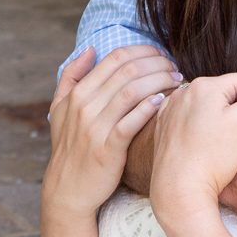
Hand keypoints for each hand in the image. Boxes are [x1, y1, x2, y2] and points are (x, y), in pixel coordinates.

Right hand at [44, 45, 180, 220]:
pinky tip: (165, 100)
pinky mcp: (108, 149)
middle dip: (157, 63)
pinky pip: (132, 121)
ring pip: (133, 91)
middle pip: (128, 71)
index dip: (143, 51)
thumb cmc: (70, 145)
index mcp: (77, 93)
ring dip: (160, 80)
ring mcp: (95, 128)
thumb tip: (90, 49)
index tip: (161, 54)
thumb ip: (72, 76)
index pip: (116, 58)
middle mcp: (84, 107)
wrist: (68, 188)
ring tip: (177, 80)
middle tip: (175, 66)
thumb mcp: (60, 109)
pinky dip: (150, 107)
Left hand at [151, 73, 236, 224]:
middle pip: (226, 92)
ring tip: (217, 142)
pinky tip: (201, 143)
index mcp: (204, 85)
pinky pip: (191, 117)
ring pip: (209, 105)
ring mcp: (170, 108)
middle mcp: (183, 92)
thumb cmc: (212, 158)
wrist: (179, 190)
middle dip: (236, 110)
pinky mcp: (164, 125)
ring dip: (218, 118)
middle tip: (234, 137)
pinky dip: (199, 126)